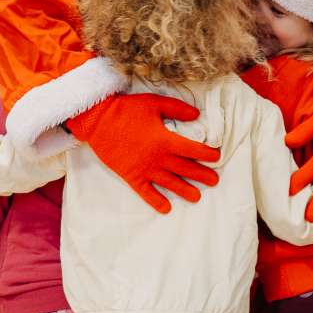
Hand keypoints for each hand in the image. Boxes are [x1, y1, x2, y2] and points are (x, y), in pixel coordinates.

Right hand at [67, 93, 219, 212]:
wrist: (96, 120)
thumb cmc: (126, 109)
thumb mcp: (154, 103)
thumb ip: (177, 109)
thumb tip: (197, 114)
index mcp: (165, 140)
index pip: (193, 150)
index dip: (207, 154)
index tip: (216, 156)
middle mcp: (158, 158)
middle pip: (185, 169)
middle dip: (202, 175)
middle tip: (214, 181)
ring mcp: (145, 169)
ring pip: (170, 183)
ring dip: (185, 190)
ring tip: (197, 197)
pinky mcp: (131, 176)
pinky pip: (146, 192)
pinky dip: (156, 201)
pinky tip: (166, 209)